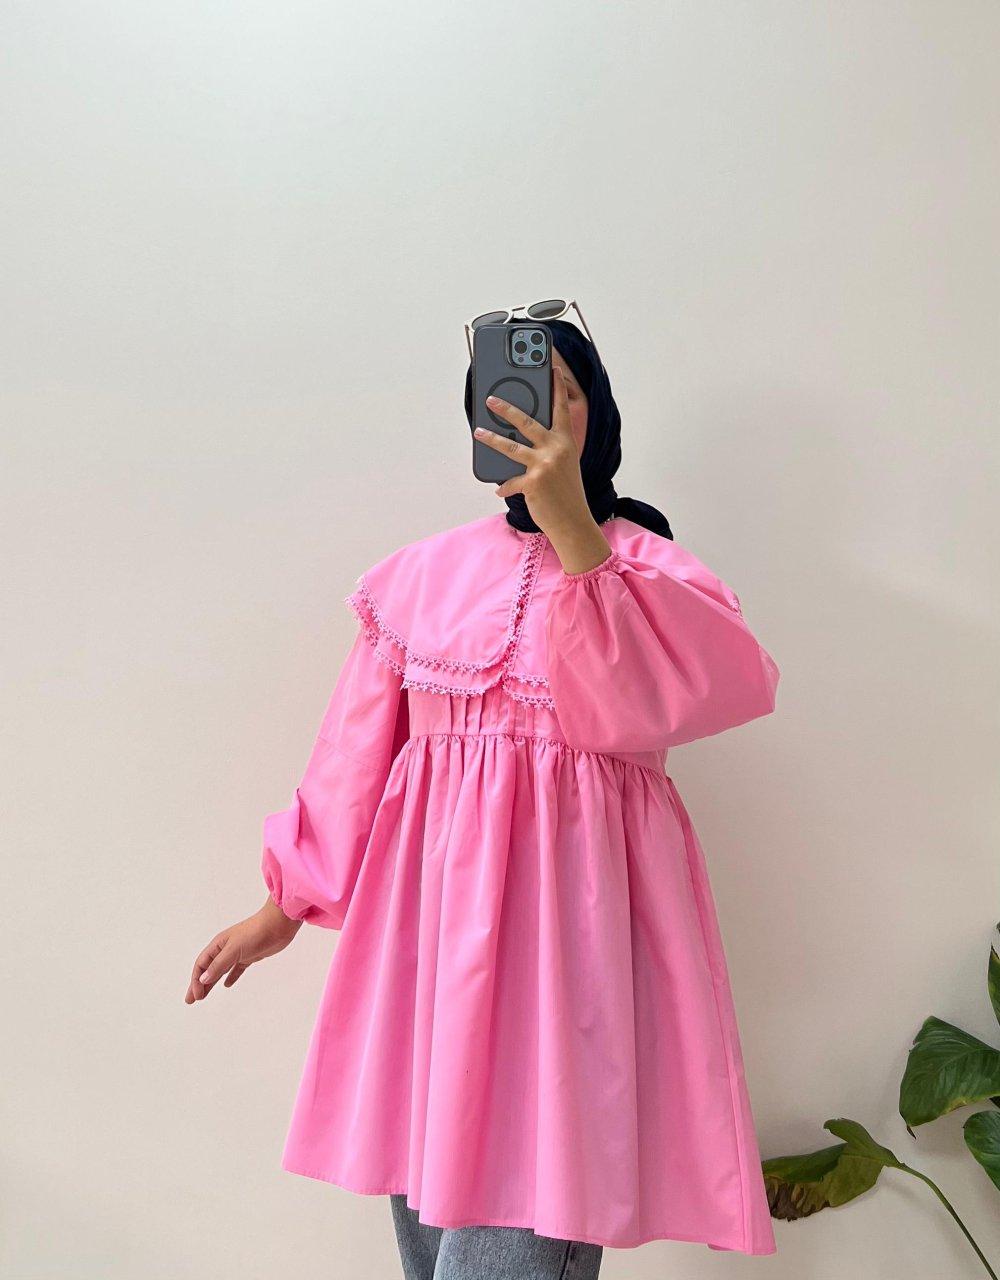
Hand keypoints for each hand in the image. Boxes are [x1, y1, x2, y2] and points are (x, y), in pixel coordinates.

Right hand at [184, 896, 301, 1002]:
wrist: (278, 924)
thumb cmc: (255, 932)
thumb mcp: (234, 949)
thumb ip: (218, 964)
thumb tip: (202, 979)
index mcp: (218, 945)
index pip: (201, 965)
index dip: (196, 981)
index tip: (196, 996)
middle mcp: (225, 949)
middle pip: (207, 969)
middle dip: (198, 985)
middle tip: (190, 1000)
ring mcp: (237, 953)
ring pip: (220, 971)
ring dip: (211, 983)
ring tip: (204, 996)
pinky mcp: (249, 956)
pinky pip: (236, 969)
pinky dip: (231, 977)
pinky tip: (227, 985)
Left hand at [474, 366, 612, 572]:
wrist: (573, 522)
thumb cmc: (566, 493)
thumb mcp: (564, 465)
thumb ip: (549, 448)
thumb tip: (519, 438)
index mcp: (566, 442)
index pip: (561, 409)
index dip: (557, 387)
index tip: (552, 368)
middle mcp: (556, 449)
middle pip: (527, 421)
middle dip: (506, 408)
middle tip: (490, 399)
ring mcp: (544, 465)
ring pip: (510, 446)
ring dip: (491, 439)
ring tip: (478, 432)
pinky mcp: (532, 482)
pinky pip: (510, 481)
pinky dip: (505, 487)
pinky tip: (501, 490)